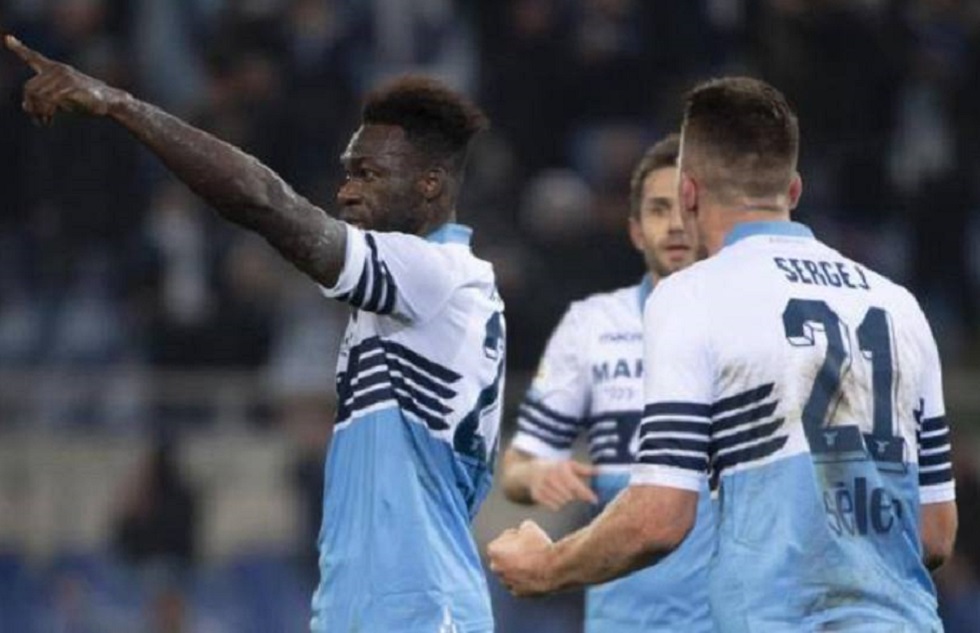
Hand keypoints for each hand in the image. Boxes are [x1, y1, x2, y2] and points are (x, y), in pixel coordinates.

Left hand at [4, 35, 125, 124]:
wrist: (108, 102)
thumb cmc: (85, 101)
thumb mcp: (61, 100)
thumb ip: (41, 100)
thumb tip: (25, 106)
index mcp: (55, 69)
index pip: (33, 57)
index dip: (20, 48)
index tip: (7, 39)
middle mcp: (58, 69)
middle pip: (29, 87)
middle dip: (30, 105)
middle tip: (37, 119)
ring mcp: (65, 77)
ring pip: (37, 95)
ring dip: (37, 111)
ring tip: (44, 121)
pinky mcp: (71, 86)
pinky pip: (49, 99)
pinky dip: (46, 112)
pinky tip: (49, 120)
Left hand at [487, 520, 554, 596]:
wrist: (553, 568)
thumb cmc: (539, 546)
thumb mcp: (529, 526)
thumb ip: (520, 529)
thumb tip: (522, 531)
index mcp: (494, 551)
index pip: (500, 541)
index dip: (512, 538)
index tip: (521, 537)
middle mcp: (496, 568)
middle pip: (502, 559)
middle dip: (511, 554)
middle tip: (526, 549)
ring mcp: (506, 582)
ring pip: (509, 573)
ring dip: (517, 568)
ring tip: (532, 561)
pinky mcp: (518, 593)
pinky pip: (518, 584)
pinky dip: (524, 579)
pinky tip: (534, 572)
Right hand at [529, 459, 596, 510]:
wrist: (533, 470)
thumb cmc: (556, 468)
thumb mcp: (570, 465)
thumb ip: (585, 469)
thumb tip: (601, 471)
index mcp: (560, 469)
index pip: (576, 485)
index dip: (587, 494)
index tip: (595, 500)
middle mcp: (550, 477)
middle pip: (570, 496)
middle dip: (573, 495)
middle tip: (571, 490)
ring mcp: (543, 487)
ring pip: (562, 502)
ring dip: (565, 500)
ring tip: (562, 491)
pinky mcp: (538, 496)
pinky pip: (554, 507)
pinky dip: (557, 504)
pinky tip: (554, 495)